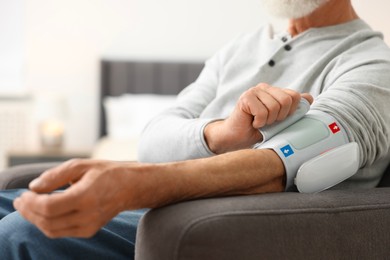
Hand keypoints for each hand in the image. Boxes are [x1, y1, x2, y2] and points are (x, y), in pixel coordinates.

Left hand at [13, 159, 143, 237]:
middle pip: (47, 221)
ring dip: (35, 220)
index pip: (49, 207)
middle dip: (28, 212)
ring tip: (28, 207)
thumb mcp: (82, 165)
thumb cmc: (107, 172)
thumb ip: (55, 175)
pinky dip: (47, 224)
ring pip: (51, 230)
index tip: (23, 194)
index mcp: (86, 196)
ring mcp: (89, 225)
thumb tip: (34, 187)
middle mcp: (88, 215)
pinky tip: (44, 213)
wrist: (131, 187)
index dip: (31, 202)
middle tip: (20, 201)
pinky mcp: (89, 231)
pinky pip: (61, 232)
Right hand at [204, 83, 312, 153]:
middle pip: (287, 100)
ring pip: (274, 107)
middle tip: (268, 122)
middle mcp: (264, 88)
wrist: (236, 137)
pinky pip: (262, 112)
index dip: (290, 111)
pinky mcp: (246, 98)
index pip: (294, 96)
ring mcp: (254, 91)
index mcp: (273, 91)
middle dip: (280, 116)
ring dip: (268, 121)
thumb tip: (309, 98)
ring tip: (259, 122)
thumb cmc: (257, 129)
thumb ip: (292, 108)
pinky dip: (259, 122)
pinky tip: (253, 122)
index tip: (279, 119)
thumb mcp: (279, 119)